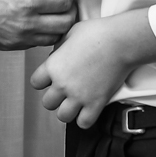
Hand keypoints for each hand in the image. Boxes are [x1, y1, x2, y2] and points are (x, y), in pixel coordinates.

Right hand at [0, 0, 76, 49]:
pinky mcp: (12, 47)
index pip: (65, 3)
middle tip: (65, 4)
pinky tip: (38, 24)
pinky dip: (44, 34)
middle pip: (65, 24)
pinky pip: (37, 44)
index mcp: (28, 2)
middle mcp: (27, 24)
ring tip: (53, 15)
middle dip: (70, 12)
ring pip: (54, 38)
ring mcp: (20, 39)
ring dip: (59, 26)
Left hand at [29, 9, 155, 127]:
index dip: (42, 81)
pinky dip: (84, 119)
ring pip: (63, 116)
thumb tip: (58, 53)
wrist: (120, 41)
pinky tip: (87, 110)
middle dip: (54, 98)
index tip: (48, 80)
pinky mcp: (96, 103)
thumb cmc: (98, 33)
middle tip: (62, 93)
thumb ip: (60, 47)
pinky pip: (84, 123)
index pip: (35, 83)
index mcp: (54, 66)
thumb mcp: (70, 33)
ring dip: (67, 111)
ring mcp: (79, 96)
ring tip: (73, 104)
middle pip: (47, 103)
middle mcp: (63, 84)